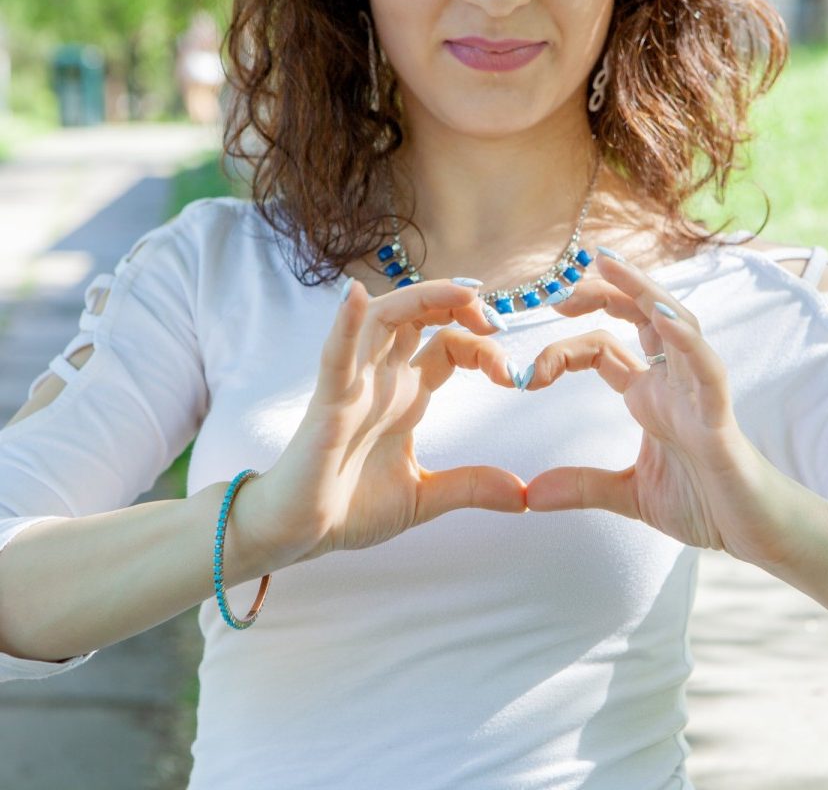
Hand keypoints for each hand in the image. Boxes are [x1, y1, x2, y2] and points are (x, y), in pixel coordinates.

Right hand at [245, 277, 526, 564]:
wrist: (300, 535)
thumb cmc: (351, 506)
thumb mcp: (424, 496)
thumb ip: (472, 488)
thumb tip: (525, 496)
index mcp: (406, 395)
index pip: (449, 345)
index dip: (483, 346)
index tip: (515, 375)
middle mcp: (382, 379)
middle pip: (418, 316)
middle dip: (458, 305)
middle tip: (495, 319)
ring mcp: (354, 386)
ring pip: (382, 319)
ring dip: (420, 299)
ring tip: (461, 294)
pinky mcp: (327, 403)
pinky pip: (335, 355)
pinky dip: (345, 324)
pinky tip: (355, 296)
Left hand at [521, 250, 794, 566]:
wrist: (756, 535)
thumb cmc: (705, 503)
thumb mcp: (629, 494)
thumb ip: (582, 488)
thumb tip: (529, 496)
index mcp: (649, 396)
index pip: (602, 349)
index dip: (563, 351)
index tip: (529, 376)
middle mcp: (672, 384)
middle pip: (638, 316)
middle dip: (600, 292)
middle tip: (558, 285)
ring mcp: (698, 394)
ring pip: (676, 324)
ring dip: (643, 292)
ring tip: (609, 265)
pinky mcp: (720, 417)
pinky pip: (706, 370)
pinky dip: (687, 342)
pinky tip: (662, 318)